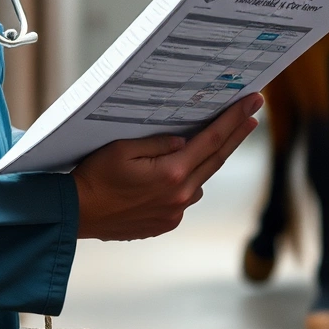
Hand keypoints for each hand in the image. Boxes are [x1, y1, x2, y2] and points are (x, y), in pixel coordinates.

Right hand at [72, 93, 261, 240]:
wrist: (76, 213)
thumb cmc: (95, 177)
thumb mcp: (123, 148)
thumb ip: (159, 142)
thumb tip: (184, 140)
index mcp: (172, 172)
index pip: (213, 139)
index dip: (235, 119)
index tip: (253, 104)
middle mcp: (180, 195)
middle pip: (217, 158)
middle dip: (237, 134)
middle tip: (252, 114)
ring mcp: (174, 212)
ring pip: (201, 179)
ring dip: (208, 160)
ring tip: (210, 140)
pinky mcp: (166, 223)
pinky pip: (185, 197)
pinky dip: (187, 182)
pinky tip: (176, 174)